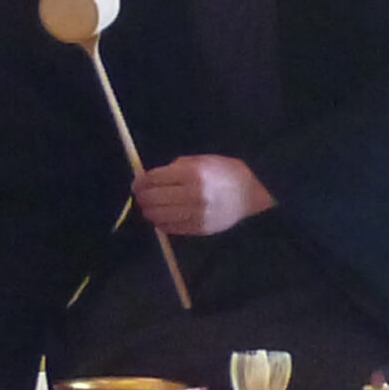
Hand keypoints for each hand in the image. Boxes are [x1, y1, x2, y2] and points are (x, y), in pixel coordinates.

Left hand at [131, 155, 275, 235]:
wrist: (252, 193)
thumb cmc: (225, 172)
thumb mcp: (201, 160)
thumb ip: (175, 168)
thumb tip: (150, 178)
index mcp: (192, 173)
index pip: (154, 179)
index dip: (141, 182)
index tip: (137, 184)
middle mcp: (193, 194)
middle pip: (154, 198)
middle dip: (142, 197)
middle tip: (141, 196)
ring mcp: (196, 213)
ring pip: (159, 216)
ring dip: (149, 212)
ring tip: (148, 207)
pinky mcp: (200, 228)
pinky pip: (171, 228)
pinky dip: (161, 223)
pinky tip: (161, 217)